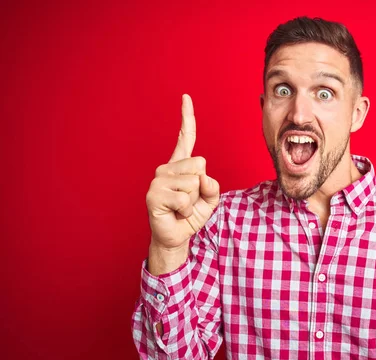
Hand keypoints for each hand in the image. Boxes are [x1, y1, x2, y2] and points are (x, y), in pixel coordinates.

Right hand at [145, 94, 219, 253]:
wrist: (175, 237)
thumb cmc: (191, 216)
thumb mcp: (210, 200)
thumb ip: (213, 187)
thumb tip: (202, 178)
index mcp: (181, 165)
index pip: (185, 137)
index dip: (186, 117)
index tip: (185, 97)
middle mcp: (167, 168)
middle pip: (200, 164)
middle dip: (201, 187)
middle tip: (189, 201)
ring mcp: (158, 180)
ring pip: (193, 182)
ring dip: (193, 201)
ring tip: (181, 208)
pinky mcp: (154, 195)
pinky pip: (184, 199)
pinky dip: (186, 211)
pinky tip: (176, 214)